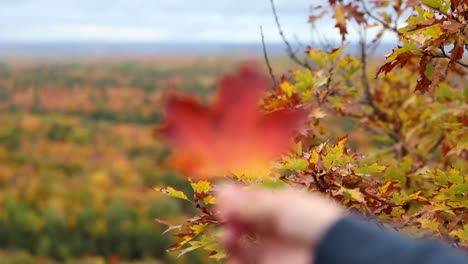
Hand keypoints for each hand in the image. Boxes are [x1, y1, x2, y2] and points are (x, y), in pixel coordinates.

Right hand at [215, 183, 343, 263]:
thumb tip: (221, 191)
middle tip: (221, 211)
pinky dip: (233, 255)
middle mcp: (278, 227)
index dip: (237, 196)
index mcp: (285, 206)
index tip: (220, 191)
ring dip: (229, 235)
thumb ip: (250, 204)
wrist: (334, 253)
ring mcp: (274, 248)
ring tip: (227, 234)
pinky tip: (230, 246)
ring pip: (242, 241)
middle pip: (246, 219)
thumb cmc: (315, 222)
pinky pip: (244, 261)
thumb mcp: (281, 206)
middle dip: (230, 214)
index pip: (255, 199)